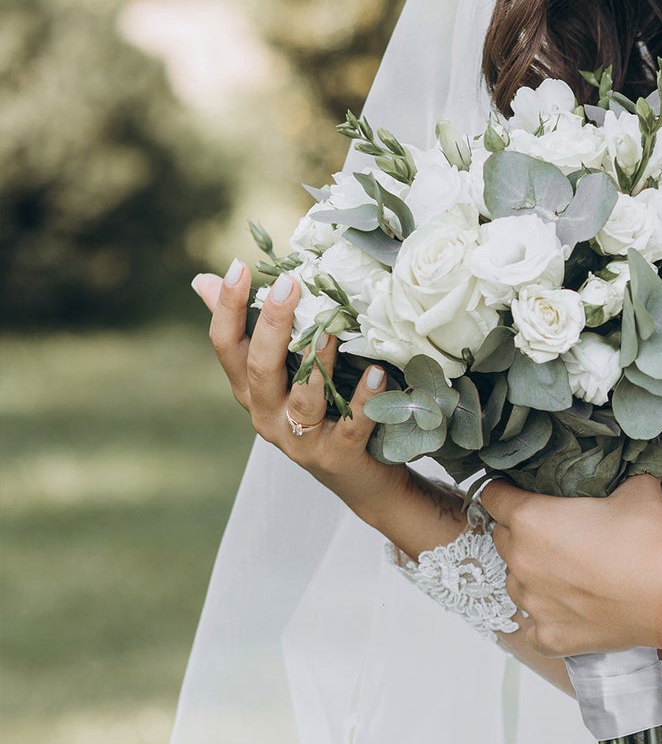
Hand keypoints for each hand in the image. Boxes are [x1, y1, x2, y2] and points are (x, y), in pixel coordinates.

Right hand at [191, 259, 406, 523]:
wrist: (359, 476)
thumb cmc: (320, 412)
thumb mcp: (282, 372)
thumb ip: (251, 328)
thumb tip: (204, 281)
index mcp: (251, 390)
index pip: (227, 346)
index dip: (229, 308)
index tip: (239, 267)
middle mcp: (267, 415)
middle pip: (259, 368)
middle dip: (273, 325)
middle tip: (289, 284)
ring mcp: (300, 440)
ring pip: (302, 399)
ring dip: (315, 363)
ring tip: (330, 329)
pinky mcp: (337, 456)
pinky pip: (350, 426)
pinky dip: (363, 400)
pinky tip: (376, 374)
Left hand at [478, 475, 661, 658]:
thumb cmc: (647, 540)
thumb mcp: (634, 489)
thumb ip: (616, 472)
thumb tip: (621, 463)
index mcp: (531, 519)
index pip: (493, 497)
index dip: (505, 491)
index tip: (516, 491)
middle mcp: (521, 561)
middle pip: (501, 538)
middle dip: (519, 532)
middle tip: (552, 530)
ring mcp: (532, 603)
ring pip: (514, 581)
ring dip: (530, 573)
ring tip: (565, 570)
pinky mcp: (547, 636)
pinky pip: (532, 625)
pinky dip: (545, 616)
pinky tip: (569, 608)